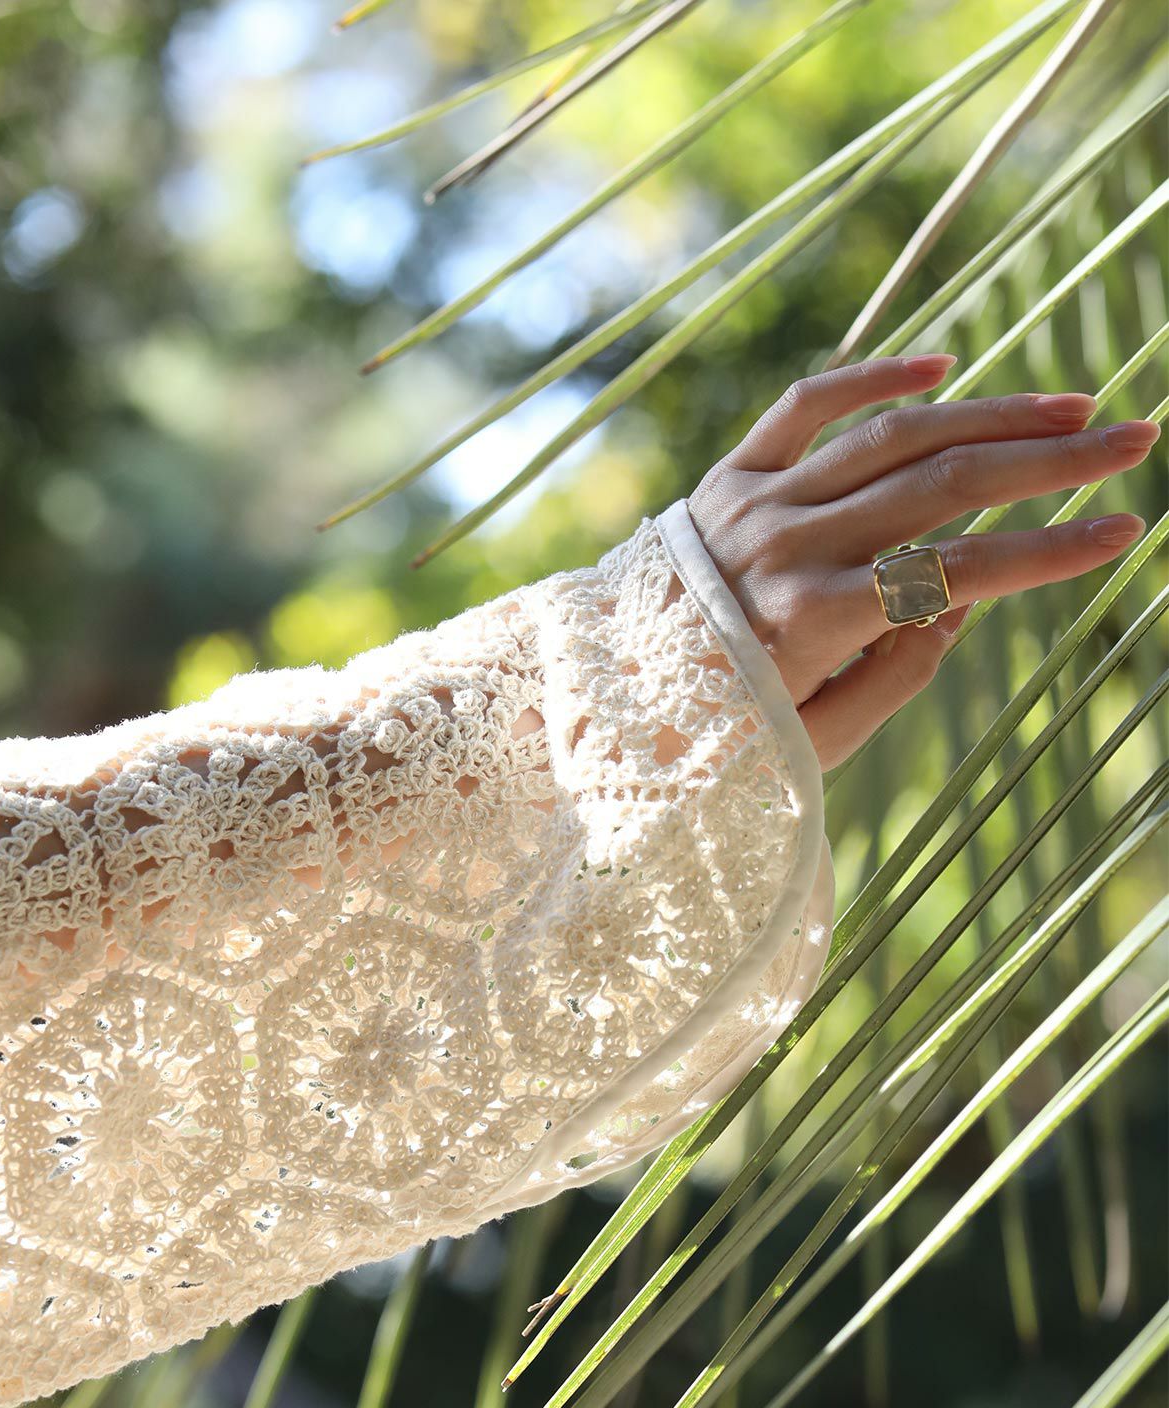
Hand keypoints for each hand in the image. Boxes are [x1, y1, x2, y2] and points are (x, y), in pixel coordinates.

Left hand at [686, 354, 1159, 769]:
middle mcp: (784, 547)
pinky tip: (942, 366)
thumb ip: (893, 677)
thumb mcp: (808, 743)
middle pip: (941, 485)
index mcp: (808, 622)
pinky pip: (805, 407)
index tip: (1125, 532)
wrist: (592, 703)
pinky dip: (872, 380)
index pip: (956, 573)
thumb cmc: (709, 738)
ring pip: (890, 437)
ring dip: (988, 415)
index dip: (1049, 553)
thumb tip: (960, 601)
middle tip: (1135, 439)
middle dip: (1049, 462)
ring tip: (1069, 410)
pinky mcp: (725, 476)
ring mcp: (752, 502)